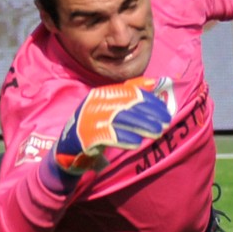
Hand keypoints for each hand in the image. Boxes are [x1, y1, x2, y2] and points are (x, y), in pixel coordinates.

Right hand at [53, 78, 175, 174]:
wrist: (67, 150)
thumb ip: (129, 94)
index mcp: (101, 94)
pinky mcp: (85, 136)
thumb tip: (153, 82)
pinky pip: (108, 136)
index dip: (150, 102)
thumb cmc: (94, 127)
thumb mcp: (110, 107)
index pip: (130, 93)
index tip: (165, 111)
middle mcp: (94, 104)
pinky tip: (136, 143)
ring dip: (141, 126)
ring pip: (120, 119)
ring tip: (157, 133)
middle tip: (165, 123)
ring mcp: (88, 119)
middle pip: (127, 105)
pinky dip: (124, 139)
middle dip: (149, 114)